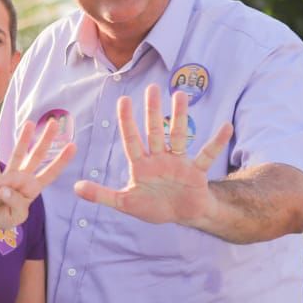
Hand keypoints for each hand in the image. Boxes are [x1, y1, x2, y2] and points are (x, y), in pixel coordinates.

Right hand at [0, 119, 75, 230]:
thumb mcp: (16, 218)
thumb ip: (16, 204)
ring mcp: (7, 177)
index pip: (51, 173)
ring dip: (23, 140)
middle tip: (53, 123)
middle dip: (46, 140)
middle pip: (36, 156)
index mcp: (32, 188)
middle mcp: (22, 178)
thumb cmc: (3, 216)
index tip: (73, 146)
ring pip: (17, 156)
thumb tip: (5, 188)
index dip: (61, 160)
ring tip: (29, 124)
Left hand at [74, 83, 232, 225]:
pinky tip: (226, 127)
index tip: (124, 100)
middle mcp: (159, 158)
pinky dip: (216, 142)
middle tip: (152, 88)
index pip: (132, 139)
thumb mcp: (125, 203)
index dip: (128, 122)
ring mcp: (178, 162)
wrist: (182, 214)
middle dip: (153, 111)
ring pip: (178, 136)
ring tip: (180, 95)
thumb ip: (102, 195)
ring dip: (179, 117)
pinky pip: (207, 155)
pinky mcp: (196, 171)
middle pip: (155, 131)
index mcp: (141, 164)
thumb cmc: (153, 206)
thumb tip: (76, 187)